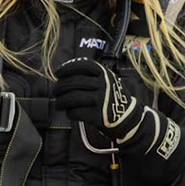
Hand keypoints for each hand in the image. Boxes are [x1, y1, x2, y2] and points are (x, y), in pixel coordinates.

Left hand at [53, 57, 184, 182]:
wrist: (129, 120)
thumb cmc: (113, 100)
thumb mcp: (108, 82)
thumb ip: (92, 77)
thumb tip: (66, 76)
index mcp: (104, 74)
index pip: (82, 65)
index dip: (67, 68)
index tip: (58, 73)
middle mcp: (103, 85)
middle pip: (74, 82)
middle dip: (60, 87)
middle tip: (55, 91)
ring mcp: (101, 100)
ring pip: (72, 98)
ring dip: (61, 101)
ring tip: (58, 104)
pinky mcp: (98, 115)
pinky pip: (76, 112)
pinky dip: (70, 113)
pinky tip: (70, 113)